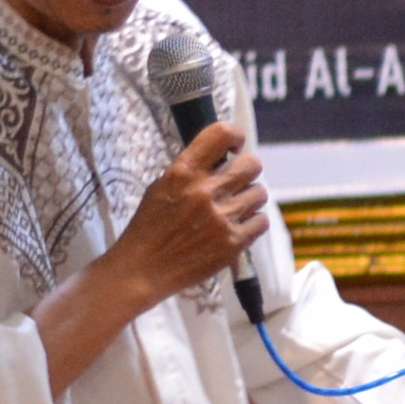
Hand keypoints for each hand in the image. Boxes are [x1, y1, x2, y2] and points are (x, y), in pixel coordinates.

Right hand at [114, 123, 266, 305]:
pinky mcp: (233, 242)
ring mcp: (221, 217)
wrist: (142, 269)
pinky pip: (262, 221)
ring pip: (260, 193)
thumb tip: (223, 158)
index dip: (234, 136)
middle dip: (247, 170)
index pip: (220, 134)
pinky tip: (237, 226)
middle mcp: (204, 191)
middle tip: (236, 181)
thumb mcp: (161, 187)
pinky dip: (253, 223)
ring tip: (233, 208)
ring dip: (249, 199)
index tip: (235, 145)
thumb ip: (191, 171)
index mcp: (182, 173)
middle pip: (251, 164)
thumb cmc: (150, 228)